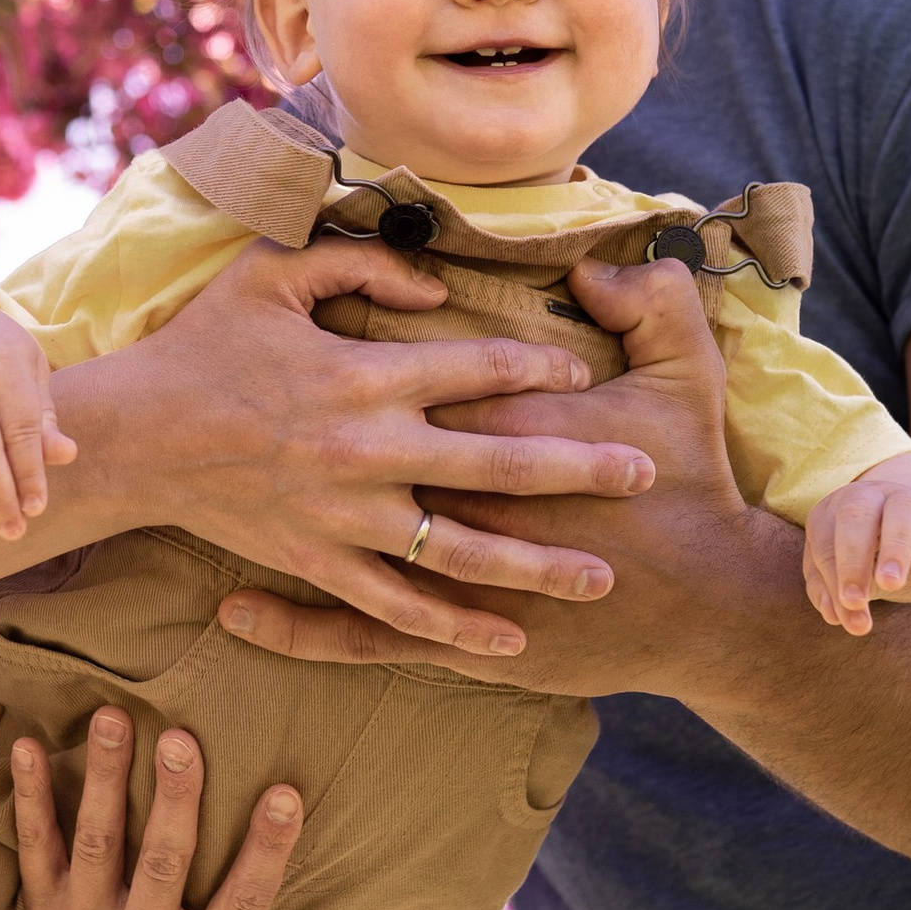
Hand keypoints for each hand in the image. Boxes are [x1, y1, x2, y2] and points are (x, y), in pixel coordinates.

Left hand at [0, 704, 366, 909]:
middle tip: (183, 739)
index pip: (241, 907)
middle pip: (161, 868)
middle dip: (175, 802)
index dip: (265, 853)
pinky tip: (26, 747)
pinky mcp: (41, 905)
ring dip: (104, 781)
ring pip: (96, 846)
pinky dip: (30, 797)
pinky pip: (34, 847)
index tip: (286, 792)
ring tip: (115, 718)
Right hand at [70, 235, 658, 659]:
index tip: (585, 375)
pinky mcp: (320, 563)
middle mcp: (368, 448)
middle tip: (642, 473)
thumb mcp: (272, 272)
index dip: (542, 369)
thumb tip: (433, 282)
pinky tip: (510, 639)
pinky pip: (398, 609)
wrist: (137, 437)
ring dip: (539, 565)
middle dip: (581, 468)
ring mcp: (346, 516)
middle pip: (498, 462)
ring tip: (602, 576)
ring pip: (463, 550)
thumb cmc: (205, 346)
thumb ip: (358, 265)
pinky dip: (456, 629)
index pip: (479, 367)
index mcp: (365, 373)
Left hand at [213, 253, 786, 696]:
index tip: (313, 334)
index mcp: (500, 429)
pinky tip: (234, 613)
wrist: (714, 609)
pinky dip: (293, 627)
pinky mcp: (453, 641)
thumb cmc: (698, 489)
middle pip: (356, 454)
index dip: (370, 354)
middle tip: (236, 407)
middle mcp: (455, 502)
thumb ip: (649, 304)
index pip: (418, 379)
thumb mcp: (689, 376)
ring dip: (266, 524)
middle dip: (296, 430)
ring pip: (334, 545)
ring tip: (196, 502)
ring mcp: (450, 577)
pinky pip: (355, 632)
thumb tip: (590, 267)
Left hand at [803, 452, 910, 634]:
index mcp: (835, 510)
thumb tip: (834, 615)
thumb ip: (829, 590)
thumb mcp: (842, 570)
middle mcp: (870, 497)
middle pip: (856, 513)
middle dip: (852, 557)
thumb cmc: (867, 553)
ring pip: (904, 510)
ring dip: (895, 548)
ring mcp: (910, 500)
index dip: (833, 577)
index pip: (827, 540)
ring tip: (891, 586)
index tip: (847, 610)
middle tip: (854, 599)